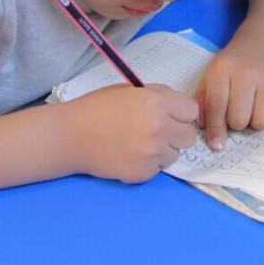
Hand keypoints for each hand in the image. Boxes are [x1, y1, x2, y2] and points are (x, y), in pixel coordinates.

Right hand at [69, 84, 198, 182]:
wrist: (71, 135)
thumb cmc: (98, 108)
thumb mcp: (130, 91)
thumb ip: (158, 97)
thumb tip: (178, 108)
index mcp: (157, 102)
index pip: (192, 112)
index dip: (181, 114)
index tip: (172, 116)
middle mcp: (159, 127)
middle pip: (189, 137)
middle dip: (176, 134)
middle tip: (158, 132)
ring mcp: (152, 153)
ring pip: (174, 155)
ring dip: (162, 150)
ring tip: (138, 143)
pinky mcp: (143, 173)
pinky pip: (157, 169)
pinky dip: (147, 163)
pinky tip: (128, 154)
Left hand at [194, 44, 263, 151]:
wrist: (261, 44)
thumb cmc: (233, 66)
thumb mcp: (211, 76)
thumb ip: (204, 101)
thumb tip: (202, 128)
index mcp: (223, 69)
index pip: (216, 106)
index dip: (215, 129)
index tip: (217, 145)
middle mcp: (248, 71)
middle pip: (240, 119)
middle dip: (237, 123)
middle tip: (238, 112)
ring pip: (261, 121)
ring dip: (256, 121)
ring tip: (253, 107)